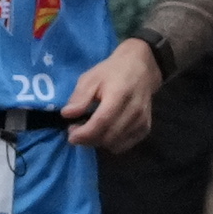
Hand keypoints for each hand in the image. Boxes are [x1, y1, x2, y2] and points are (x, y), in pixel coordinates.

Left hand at [67, 38, 164, 153]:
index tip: (70, 135)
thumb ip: (79, 97)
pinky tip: (104, 132)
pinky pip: (125, 145)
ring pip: (116, 144)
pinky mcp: (145, 128)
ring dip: (99, 142)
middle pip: (108, 136)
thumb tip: (67, 115)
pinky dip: (111, 143)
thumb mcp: (91, 78)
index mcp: (119, 95)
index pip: (102, 122)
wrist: (140, 68)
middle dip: (88, 139)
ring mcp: (142, 121)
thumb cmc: (112, 72)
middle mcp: (134, 111)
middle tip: (77, 130)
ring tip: (90, 130)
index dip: (84, 133)